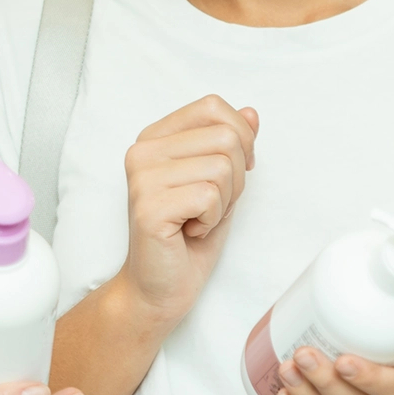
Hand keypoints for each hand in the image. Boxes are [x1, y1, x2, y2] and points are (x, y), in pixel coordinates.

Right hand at [116, 94, 257, 330]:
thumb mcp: (219, 182)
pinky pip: (209, 196)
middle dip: (236, 178)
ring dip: (224, 202)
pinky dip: (213, 220)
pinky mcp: (149, 207)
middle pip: (225, 137)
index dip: (241, 136)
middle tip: (211, 205)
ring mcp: (142, 178)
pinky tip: (190, 232)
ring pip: (222, 168)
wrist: (159, 287)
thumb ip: (231, 145)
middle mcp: (142, 151)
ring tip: (198, 219)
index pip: (211, 106)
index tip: (236, 171)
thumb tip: (251, 113)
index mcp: (155, 138)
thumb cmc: (188, 237)